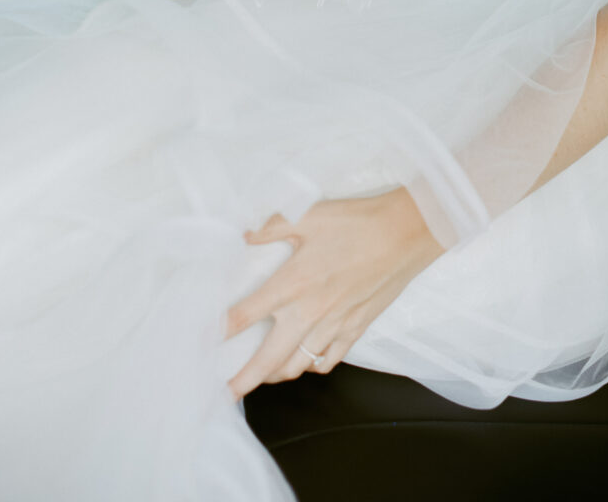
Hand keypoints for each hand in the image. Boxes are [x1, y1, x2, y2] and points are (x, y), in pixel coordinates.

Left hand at [225, 188, 441, 400]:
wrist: (406, 233)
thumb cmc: (357, 222)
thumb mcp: (308, 214)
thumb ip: (271, 227)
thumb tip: (243, 234)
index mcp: (292, 283)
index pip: (244, 315)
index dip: (218, 332)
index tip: (200, 342)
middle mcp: (309, 312)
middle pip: (268, 359)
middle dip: (243, 381)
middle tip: (225, 393)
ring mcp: (334, 325)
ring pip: (297, 366)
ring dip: (275, 375)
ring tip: (261, 377)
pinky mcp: (356, 329)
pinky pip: (328, 361)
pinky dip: (312, 366)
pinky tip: (304, 361)